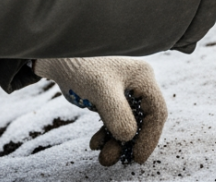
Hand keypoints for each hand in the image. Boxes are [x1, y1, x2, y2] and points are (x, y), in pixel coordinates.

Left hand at [33, 56, 166, 164]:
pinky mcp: (111, 97)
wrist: (59, 57)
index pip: (156, 111)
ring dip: (116, 141)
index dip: (150, 136)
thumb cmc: (82, 67)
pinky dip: (107, 133)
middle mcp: (137, 84)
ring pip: (128, 122)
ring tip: (103, 156)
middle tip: (113, 158)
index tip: (137, 156)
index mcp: (143, 77)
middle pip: (143, 119)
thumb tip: (129, 137)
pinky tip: (95, 143)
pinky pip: (115, 120)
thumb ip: (117, 114)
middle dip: (129, 142)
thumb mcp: (101, 90)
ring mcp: (124, 91)